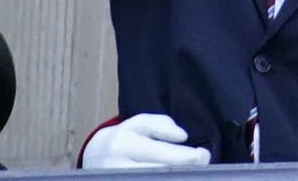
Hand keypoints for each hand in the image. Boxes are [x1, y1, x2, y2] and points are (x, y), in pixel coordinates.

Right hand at [81, 113, 210, 167]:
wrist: (94, 156)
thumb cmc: (125, 137)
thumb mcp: (139, 123)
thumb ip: (161, 124)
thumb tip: (182, 137)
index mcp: (123, 145)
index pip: (161, 154)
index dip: (186, 156)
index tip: (202, 154)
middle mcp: (117, 167)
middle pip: (160, 173)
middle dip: (186, 169)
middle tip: (202, 162)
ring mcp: (117, 180)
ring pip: (155, 180)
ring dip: (176, 177)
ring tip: (191, 172)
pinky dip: (164, 180)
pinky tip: (176, 176)